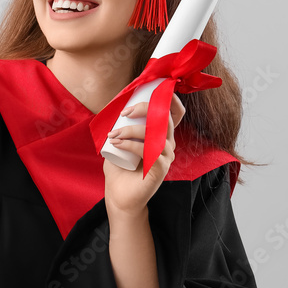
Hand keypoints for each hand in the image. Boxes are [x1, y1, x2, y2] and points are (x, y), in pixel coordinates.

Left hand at [102, 93, 185, 215]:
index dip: (167, 98)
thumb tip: (115, 107)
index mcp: (161, 135)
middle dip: (144, 109)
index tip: (146, 92)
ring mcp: (166, 156)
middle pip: (165, 117)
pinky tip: (117, 144)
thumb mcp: (119, 141)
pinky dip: (131, 144)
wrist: (119, 196)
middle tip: (124, 113)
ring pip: (156, 133)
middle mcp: (168, 144)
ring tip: (114, 135)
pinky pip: (149, 150)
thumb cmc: (120, 168)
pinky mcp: (161, 168)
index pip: (174, 112)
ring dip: (132, 130)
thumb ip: (121, 125)